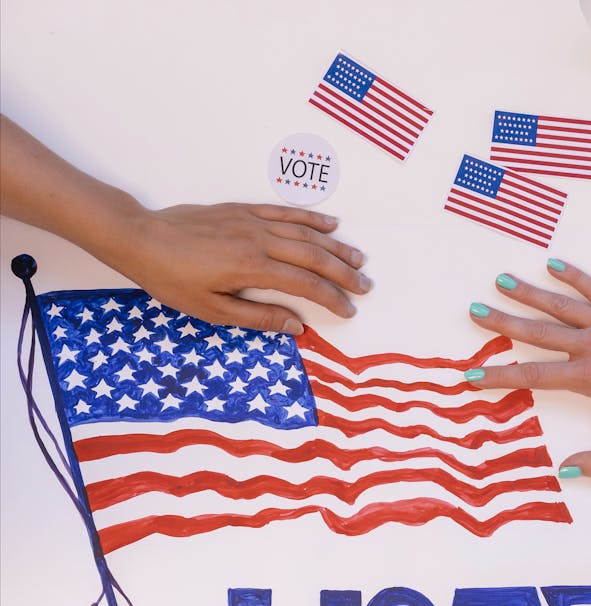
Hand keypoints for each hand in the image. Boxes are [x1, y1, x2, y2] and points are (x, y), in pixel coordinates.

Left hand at [0, 116, 370, 334]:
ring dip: (334, 245)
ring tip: (357, 257)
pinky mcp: (242, 210)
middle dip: (343, 272)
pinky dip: (309, 217)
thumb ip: (257, 317)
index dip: (331, 298)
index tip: (349, 310)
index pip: (305, 284)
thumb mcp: (213, 310)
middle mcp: (258, 240)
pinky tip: (328, 222)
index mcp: (252, 268)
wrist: (141, 239)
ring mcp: (251, 221)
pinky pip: (284, 212)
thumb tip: (295, 326)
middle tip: (365, 285)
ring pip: (304, 232)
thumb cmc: (172, 279)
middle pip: (313, 255)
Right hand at [466, 261, 590, 476]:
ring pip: (560, 306)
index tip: (472, 375)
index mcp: (590, 378)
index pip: (534, 376)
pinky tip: (553, 264)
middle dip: (503, 323)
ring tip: (501, 281)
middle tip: (474, 311)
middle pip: (538, 333)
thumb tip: (565, 470)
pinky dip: (574, 276)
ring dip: (529, 293)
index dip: (499, 377)